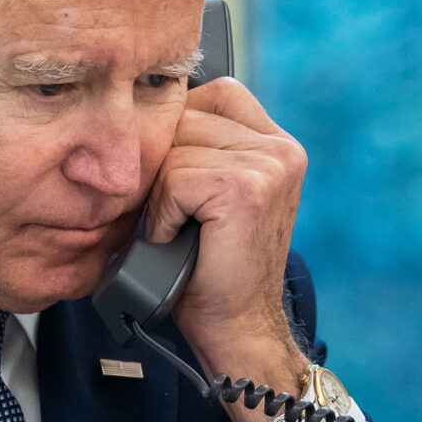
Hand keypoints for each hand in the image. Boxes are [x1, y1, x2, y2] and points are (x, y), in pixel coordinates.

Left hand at [147, 78, 311, 408]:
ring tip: (182, 228)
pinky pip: (175, 178)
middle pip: (186, 117)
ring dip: (163, 193)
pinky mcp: (247, 189)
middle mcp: (281, 147)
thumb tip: (140, 109)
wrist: (237, 327)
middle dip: (166, 165)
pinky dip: (164, 213)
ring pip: (176, 148)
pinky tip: (181, 238)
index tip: (182, 186)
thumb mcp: (210, 192)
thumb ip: (198, 146)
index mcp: (277, 143)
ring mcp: (270, 165)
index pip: (210, 95)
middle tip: (180, 216)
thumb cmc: (212, 267)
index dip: (179, 136)